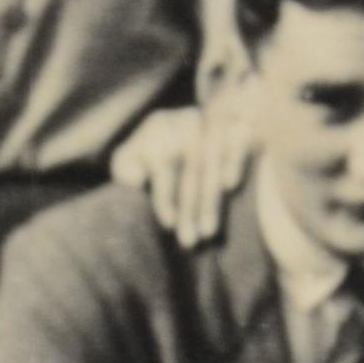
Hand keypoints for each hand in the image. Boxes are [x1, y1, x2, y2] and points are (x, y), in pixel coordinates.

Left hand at [110, 85, 256, 247]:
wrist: (186, 126)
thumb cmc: (149, 154)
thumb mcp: (130, 156)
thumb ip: (125, 166)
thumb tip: (135, 177)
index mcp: (158, 125)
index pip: (163, 165)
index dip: (165, 196)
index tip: (168, 225)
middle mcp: (187, 120)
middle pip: (190, 170)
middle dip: (190, 209)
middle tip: (189, 242)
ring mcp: (214, 121)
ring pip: (214, 165)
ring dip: (211, 201)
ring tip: (208, 233)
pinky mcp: (238, 125)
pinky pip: (238, 144)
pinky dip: (235, 160)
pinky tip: (230, 185)